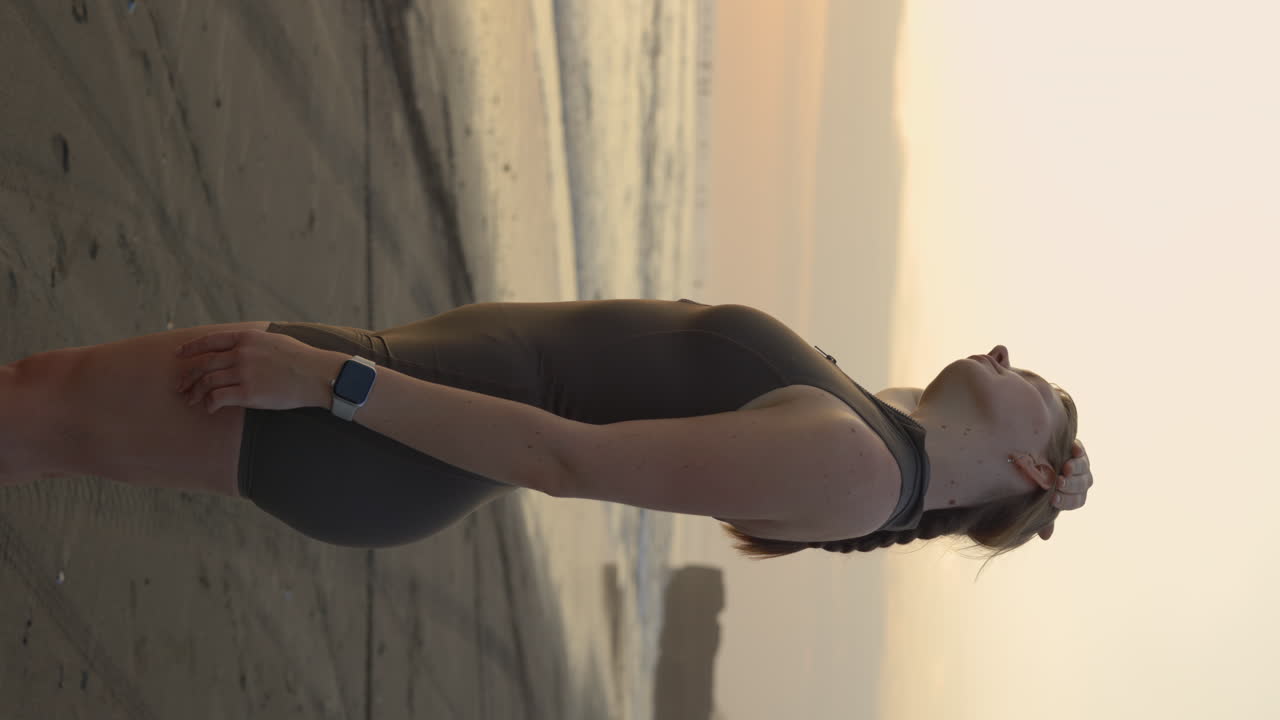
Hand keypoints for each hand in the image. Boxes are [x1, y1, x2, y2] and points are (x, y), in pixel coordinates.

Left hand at [175, 329, 335, 412]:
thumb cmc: (302, 359)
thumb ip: (254, 343)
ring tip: (191, 400)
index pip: (210, 341)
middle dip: (188, 376)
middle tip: (180, 386)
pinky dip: (210, 404)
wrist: (317, 375)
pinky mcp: (248, 393)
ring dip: (195, 392)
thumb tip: (241, 348)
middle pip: (204, 364)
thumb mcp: (275, 340)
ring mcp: (243, 373)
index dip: (191, 348)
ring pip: (207, 382)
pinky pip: (218, 398)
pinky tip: (210, 409)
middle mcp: (241, 354)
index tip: (179, 354)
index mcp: (247, 338)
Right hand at [1039, 439, 1091, 540]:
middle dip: (1071, 485)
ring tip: (1065, 468)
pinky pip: (1081, 451)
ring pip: (1084, 469)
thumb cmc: (1042, 485)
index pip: (1075, 501)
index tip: (1052, 499)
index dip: (1066, 501)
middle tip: (1059, 483)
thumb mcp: (1043, 499)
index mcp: (1075, 496)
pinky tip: (1073, 450)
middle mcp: (1082, 481)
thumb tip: (1045, 537)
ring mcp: (1082, 465)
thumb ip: (1046, 516)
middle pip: (1081, 485)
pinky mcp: (1078, 449)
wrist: (1041, 460)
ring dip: (1076, 469)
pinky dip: (1079, 450)